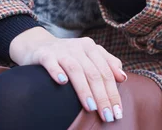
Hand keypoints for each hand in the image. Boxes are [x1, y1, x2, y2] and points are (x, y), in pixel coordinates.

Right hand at [10, 27, 126, 121]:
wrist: (39, 46)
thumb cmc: (69, 56)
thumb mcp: (89, 57)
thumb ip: (107, 64)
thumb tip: (122, 78)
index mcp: (91, 47)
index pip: (106, 72)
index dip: (113, 92)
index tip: (117, 112)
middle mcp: (78, 47)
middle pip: (94, 73)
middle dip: (102, 96)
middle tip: (107, 116)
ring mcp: (61, 50)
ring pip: (76, 69)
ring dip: (84, 90)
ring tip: (91, 108)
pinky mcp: (45, 54)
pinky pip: (51, 63)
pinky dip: (57, 72)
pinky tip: (62, 83)